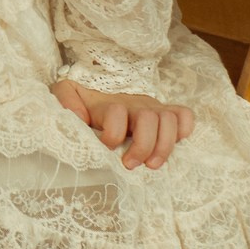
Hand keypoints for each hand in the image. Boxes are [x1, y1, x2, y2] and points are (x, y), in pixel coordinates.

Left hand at [51, 79, 194, 169]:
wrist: (103, 83)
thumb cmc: (86, 97)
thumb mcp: (67, 92)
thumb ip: (65, 100)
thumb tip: (77, 117)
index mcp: (110, 103)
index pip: (116, 113)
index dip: (112, 133)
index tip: (106, 147)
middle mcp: (135, 105)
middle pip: (149, 118)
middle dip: (142, 145)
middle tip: (130, 164)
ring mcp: (154, 108)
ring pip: (169, 120)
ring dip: (164, 146)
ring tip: (151, 165)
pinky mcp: (167, 112)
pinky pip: (185, 115)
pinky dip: (185, 128)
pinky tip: (176, 142)